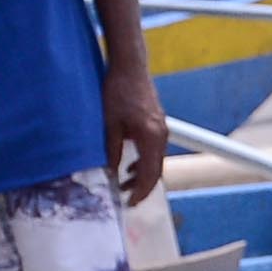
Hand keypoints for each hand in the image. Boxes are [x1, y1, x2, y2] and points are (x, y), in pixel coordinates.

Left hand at [102, 54, 166, 208]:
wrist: (130, 67)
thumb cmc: (118, 92)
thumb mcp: (110, 124)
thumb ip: (112, 151)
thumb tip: (110, 172)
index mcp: (151, 138)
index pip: (149, 174)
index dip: (140, 191)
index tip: (130, 203)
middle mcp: (161, 135)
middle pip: (156, 170)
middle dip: (142, 187)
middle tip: (128, 199)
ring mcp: (161, 129)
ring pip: (155, 161)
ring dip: (141, 174)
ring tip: (123, 184)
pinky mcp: (157, 124)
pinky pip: (154, 150)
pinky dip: (143, 161)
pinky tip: (129, 165)